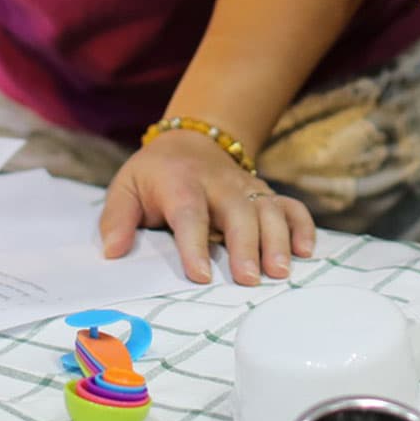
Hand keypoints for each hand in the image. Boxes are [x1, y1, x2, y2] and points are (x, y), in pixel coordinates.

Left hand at [99, 130, 315, 285]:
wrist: (191, 140)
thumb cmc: (155, 175)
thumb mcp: (126, 187)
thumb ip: (116, 219)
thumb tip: (113, 252)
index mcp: (180, 183)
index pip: (189, 213)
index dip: (194, 244)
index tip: (200, 275)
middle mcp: (219, 184)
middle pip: (237, 211)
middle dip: (245, 245)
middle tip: (249, 279)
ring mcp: (246, 188)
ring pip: (269, 209)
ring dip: (277, 240)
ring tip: (280, 271)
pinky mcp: (265, 194)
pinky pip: (291, 206)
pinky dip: (302, 226)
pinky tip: (306, 251)